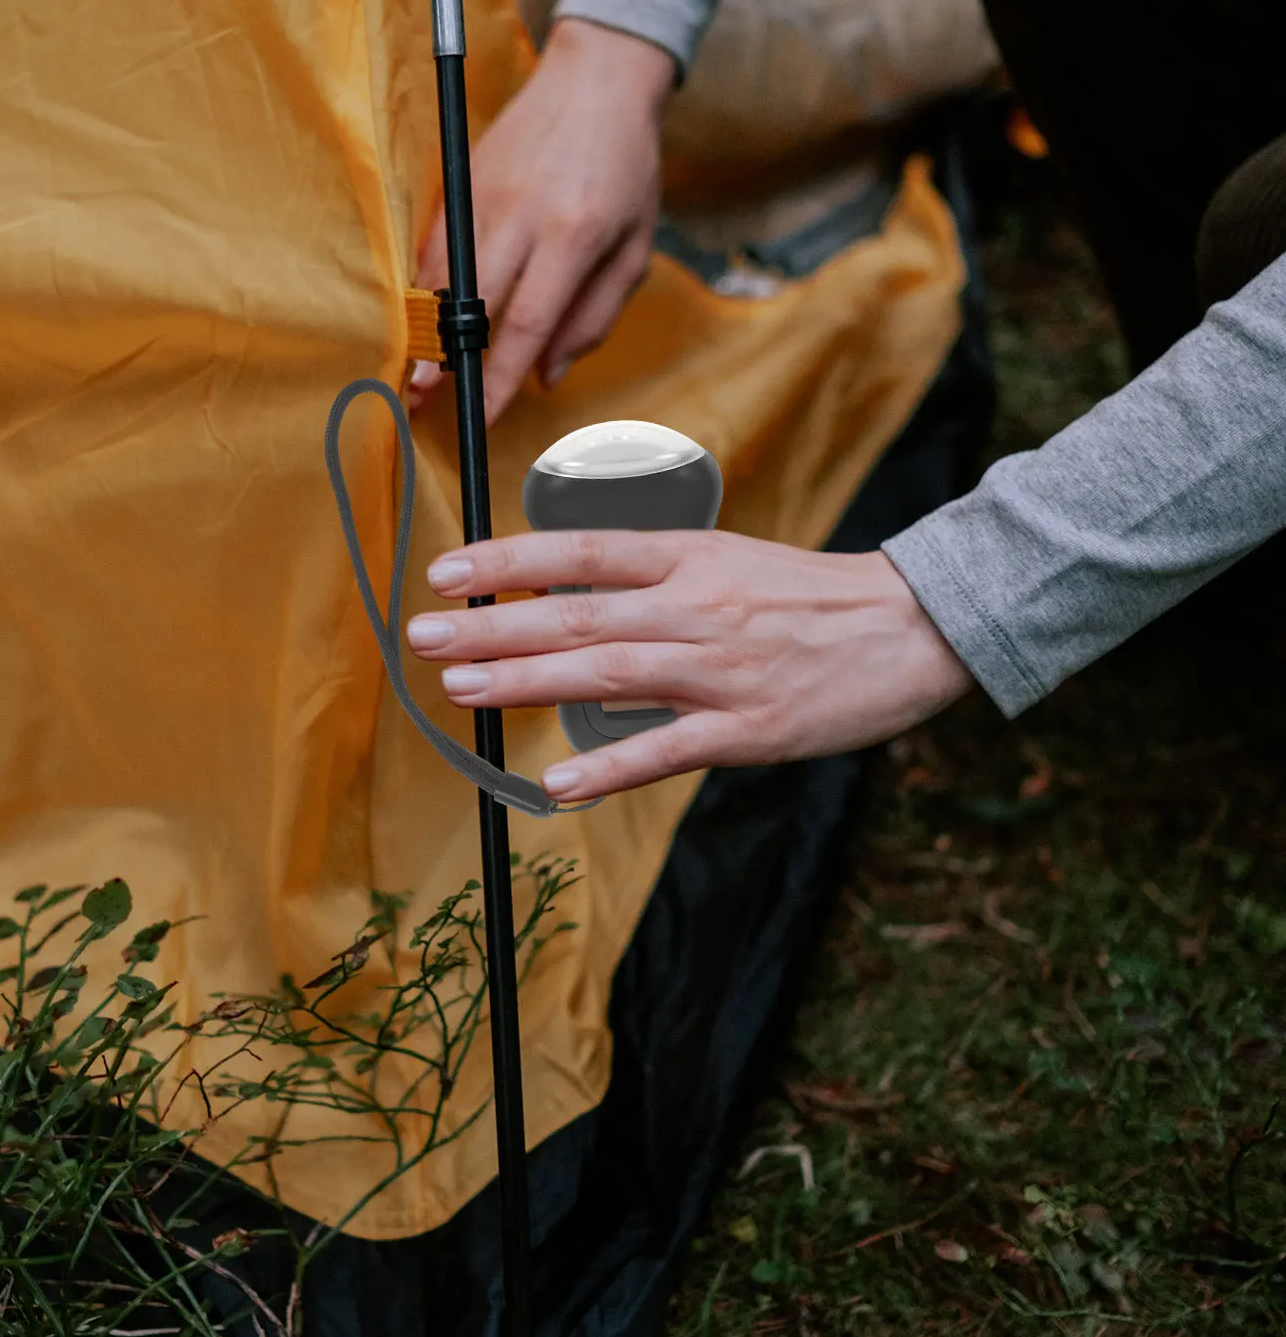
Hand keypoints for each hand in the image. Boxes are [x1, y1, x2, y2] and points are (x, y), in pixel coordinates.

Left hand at [404, 530, 973, 800]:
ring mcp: (720, 670)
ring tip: (461, 690)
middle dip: (493, 626)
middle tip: (423, 636)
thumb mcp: (729, 561)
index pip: (582, 551)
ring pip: (607, 673)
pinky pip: (667, 751)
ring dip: (529, 682)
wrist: (914, 627)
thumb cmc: (811, 597)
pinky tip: (556, 784)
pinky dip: (610, 768)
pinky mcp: (748, 729)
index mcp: (691, 558)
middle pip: (577, 615)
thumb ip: (654, 577)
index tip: (446, 570)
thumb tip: (568, 594)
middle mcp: (696, 607)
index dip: (509, 559)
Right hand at [409, 19, 674, 425]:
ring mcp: (485, 193)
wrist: (598, 78)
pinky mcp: (461, 179)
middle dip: (446, 360)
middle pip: (472, 302)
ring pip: (443, 275)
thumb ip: (594, 318)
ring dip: (424, 329)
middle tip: (423, 404)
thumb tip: (547, 375)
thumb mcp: (634, 249)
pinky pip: (433, 244)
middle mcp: (523, 215)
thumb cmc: (626, 170)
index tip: (483, 416)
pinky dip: (424, 287)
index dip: (500, 376)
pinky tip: (420, 321)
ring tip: (410, 374)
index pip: (528, 323)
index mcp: (574, 235)